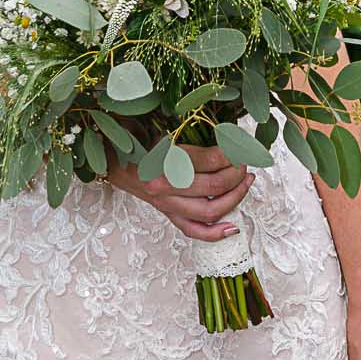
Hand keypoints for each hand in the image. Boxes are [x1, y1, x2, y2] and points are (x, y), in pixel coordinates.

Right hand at [107, 142, 253, 240]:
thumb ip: (193, 130)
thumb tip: (229, 134)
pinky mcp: (168, 214)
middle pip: (214, 187)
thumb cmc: (141, 139)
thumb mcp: (165, 126)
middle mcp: (165, 186)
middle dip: (237, 175)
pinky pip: (193, 230)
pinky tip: (233, 227)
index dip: (233, 155)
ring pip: (209, 211)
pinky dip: (215, 233)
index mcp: (164, 159)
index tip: (240, 147)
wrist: (114, 159)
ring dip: (235, 197)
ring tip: (246, 182)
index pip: (211, 161)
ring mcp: (167, 204)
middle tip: (244, 163)